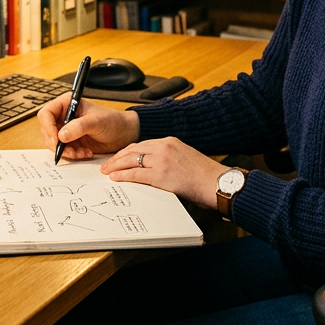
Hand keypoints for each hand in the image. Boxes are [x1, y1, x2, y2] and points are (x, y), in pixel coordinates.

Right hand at [37, 94, 139, 160]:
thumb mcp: (96, 122)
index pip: (46, 114)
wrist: (124, 134)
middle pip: (47, 131)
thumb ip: (79, 127)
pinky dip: (72, 155)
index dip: (48, 127)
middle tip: (70, 151)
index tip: (56, 140)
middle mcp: (63, 116)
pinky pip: (63, 151)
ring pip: (54, 143)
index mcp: (67, 104)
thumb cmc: (113, 121)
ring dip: (66, 151)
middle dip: (57, 143)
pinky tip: (85, 153)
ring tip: (82, 152)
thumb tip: (61, 135)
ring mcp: (66, 130)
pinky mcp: (71, 142)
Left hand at [100, 137, 228, 207]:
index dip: (127, 151)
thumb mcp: (186, 158)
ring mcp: (162, 160)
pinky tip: (116, 178)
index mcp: (170, 142)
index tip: (119, 157)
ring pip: (131, 160)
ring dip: (116, 166)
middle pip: (133, 149)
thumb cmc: (205, 175)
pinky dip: (123, 176)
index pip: (142, 144)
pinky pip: (136, 174)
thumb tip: (156, 168)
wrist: (217, 183)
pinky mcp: (161, 175)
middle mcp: (164, 147)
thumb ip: (170, 159)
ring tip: (107, 171)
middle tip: (107, 164)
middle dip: (117, 157)